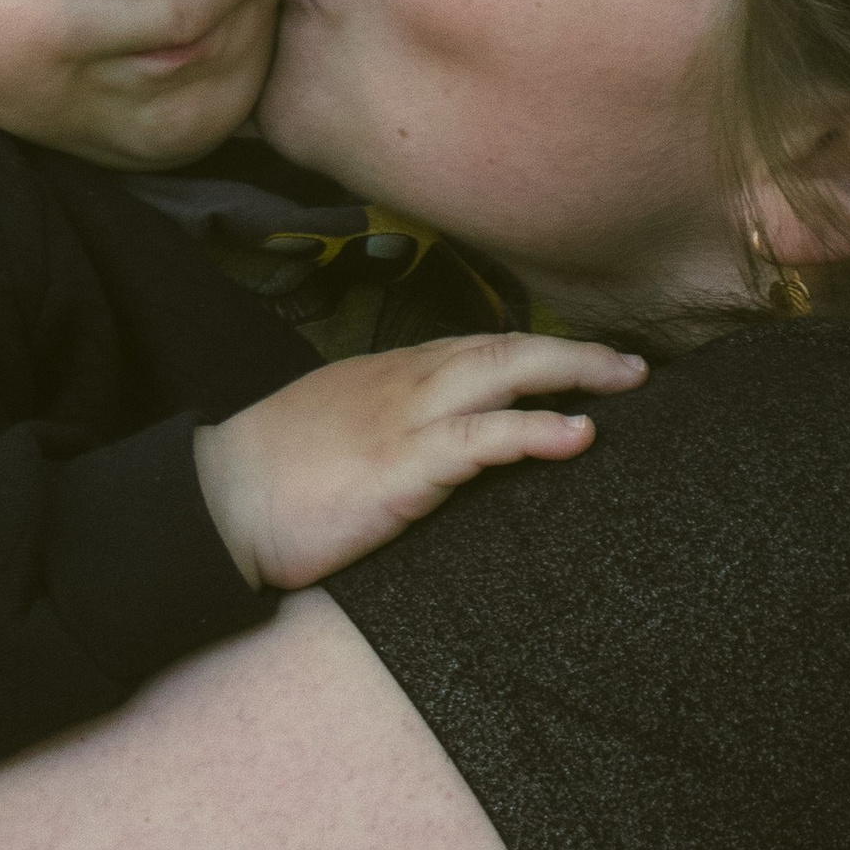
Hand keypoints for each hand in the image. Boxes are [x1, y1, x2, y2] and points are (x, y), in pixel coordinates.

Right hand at [195, 331, 644, 589]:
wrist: (217, 501)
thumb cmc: (272, 479)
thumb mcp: (339, 435)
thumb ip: (390, 431)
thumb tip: (434, 450)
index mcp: (390, 376)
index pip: (477, 348)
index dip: (535, 351)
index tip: (585, 361)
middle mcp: (404, 383)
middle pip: (503, 347)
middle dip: (573, 352)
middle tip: (632, 365)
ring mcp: (404, 419)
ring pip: (502, 373)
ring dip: (572, 373)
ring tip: (626, 381)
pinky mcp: (402, 466)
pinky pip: (482, 438)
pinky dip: (534, 430)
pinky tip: (579, 434)